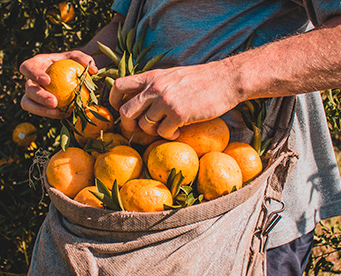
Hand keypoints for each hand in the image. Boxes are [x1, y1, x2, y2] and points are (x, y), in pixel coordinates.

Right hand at [19, 51, 97, 117]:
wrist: (69, 75)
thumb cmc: (70, 63)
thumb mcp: (77, 57)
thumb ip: (84, 59)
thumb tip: (93, 70)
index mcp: (36, 64)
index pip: (27, 67)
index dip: (33, 74)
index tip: (47, 80)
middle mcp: (30, 80)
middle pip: (28, 89)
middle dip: (39, 97)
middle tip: (54, 102)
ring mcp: (32, 94)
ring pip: (28, 104)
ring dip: (41, 110)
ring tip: (58, 112)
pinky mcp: (38, 106)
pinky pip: (41, 112)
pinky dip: (52, 114)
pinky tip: (66, 114)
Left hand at [108, 60, 241, 139]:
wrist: (227, 79)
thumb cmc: (203, 79)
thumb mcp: (173, 75)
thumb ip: (156, 85)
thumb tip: (143, 103)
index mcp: (151, 76)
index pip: (118, 85)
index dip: (113, 101)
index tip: (119, 111)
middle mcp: (155, 88)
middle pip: (125, 111)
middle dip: (128, 126)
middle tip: (139, 131)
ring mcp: (166, 101)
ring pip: (144, 125)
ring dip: (153, 132)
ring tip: (167, 129)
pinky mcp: (179, 114)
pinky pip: (163, 133)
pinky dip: (169, 136)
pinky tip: (179, 132)